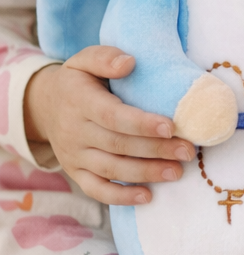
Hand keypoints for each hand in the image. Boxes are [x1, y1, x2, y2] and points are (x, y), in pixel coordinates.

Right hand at [23, 49, 193, 205]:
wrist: (44, 106)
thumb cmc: (77, 80)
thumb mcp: (84, 60)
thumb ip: (105, 57)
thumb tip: (129, 63)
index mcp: (80, 101)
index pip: (112, 116)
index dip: (142, 124)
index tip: (171, 127)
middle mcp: (75, 131)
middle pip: (118, 145)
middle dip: (156, 150)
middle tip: (188, 151)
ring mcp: (74, 155)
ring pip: (112, 169)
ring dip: (146, 173)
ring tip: (177, 172)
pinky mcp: (75, 172)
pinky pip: (96, 190)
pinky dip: (121, 197)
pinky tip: (148, 196)